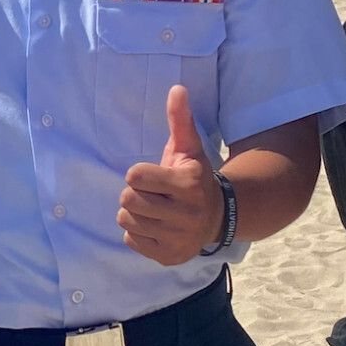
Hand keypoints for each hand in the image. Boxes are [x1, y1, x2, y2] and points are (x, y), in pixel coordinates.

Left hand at [118, 85, 223, 264]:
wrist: (217, 217)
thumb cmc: (194, 178)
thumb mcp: (188, 148)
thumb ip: (180, 119)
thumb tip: (177, 88)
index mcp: (188, 183)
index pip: (134, 176)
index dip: (138, 174)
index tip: (152, 176)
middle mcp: (186, 213)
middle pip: (128, 200)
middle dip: (134, 194)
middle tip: (151, 194)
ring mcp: (179, 238)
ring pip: (127, 220)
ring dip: (134, 213)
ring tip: (152, 209)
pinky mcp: (169, 256)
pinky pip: (132, 240)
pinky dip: (138, 232)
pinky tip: (155, 226)